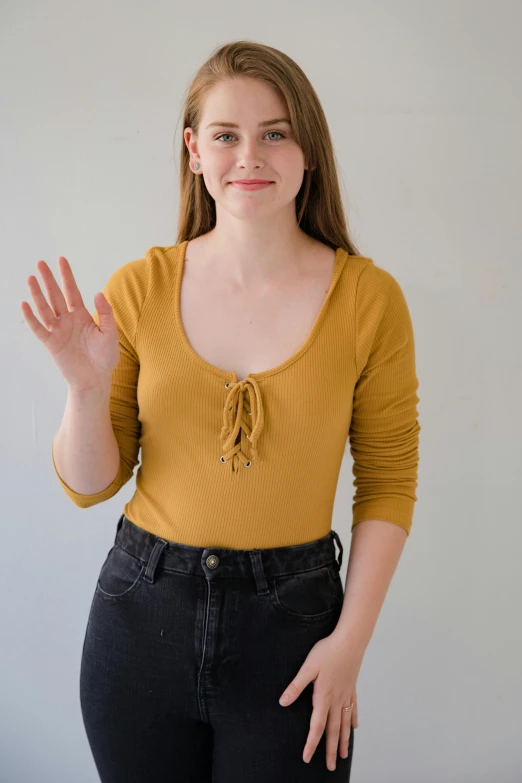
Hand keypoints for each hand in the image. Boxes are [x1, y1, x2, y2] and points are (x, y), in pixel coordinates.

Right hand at [21, 256, 119, 390]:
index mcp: (82, 316)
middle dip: (48, 280)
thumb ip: (106, 313)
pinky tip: (25, 304)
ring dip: (38, 294)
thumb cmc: (105, 357)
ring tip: (31, 278)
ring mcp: (58, 331)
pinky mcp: (51, 343)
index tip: (61, 259)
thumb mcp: (110, 333)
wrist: (96, 379)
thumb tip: (98, 294)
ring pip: (45, 308)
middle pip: (56, 296)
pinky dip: (31, 317)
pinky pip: (39, 328)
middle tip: (40, 263)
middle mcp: (68, 320)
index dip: (67, 276)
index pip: (72, 291)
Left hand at [278, 632, 360, 771]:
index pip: (316, 726)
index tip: (307, 758)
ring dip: (344, 740)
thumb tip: (283, 702)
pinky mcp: (352, 688)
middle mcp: (336, 700)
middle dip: (330, 750)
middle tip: (332, 767)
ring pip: (345, 723)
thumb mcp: (307, 667)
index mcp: (323, 697)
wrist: (350, 641)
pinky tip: (354, 728)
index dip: (311, 743)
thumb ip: (296, 686)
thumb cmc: (327, 652)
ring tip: (344, 755)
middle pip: (333, 730)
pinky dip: (353, 720)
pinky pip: (353, 709)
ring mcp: (346, 695)